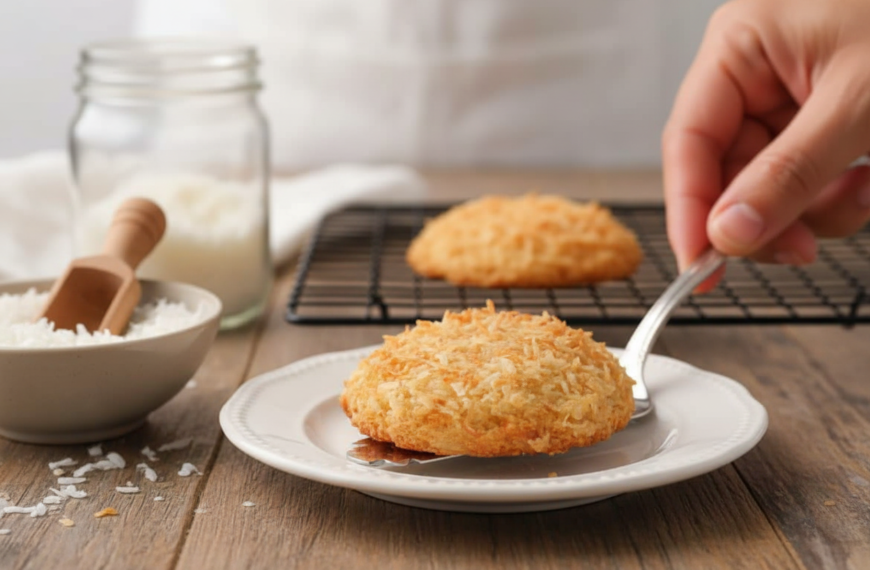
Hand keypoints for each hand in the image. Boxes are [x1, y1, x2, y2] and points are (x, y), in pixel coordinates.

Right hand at [663, 0, 869, 280]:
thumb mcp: (858, 105)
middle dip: (768, 216)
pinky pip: (805, 179)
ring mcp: (787, 97)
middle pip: (727, 170)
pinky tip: (868, 182)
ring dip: (813, 209)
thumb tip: (728, 234)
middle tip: (799, 253)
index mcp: (741, 46)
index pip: (689, 140)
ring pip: (768, 184)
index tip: (699, 268)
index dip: (690, 209)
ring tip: (864, 193)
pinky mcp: (820, 120)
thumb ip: (787, 174)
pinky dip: (837, 197)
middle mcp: (755, 72)